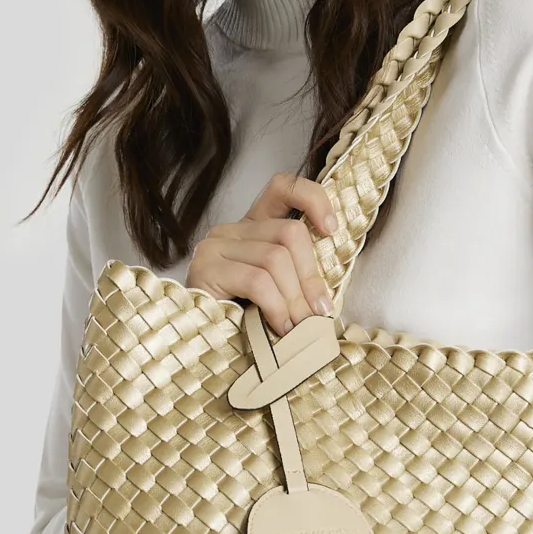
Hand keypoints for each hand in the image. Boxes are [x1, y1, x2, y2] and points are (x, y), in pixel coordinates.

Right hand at [187, 170, 338, 336]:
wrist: (200, 345)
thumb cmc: (242, 321)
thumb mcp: (277, 294)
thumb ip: (298, 279)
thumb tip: (327, 295)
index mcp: (253, 227)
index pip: (283, 187)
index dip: (314, 199)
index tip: (332, 230)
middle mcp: (231, 230)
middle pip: (289, 232)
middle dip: (310, 276)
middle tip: (317, 312)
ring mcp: (215, 247)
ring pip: (276, 258)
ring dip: (294, 298)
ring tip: (299, 327)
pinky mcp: (205, 269)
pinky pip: (257, 281)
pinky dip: (276, 307)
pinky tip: (279, 326)